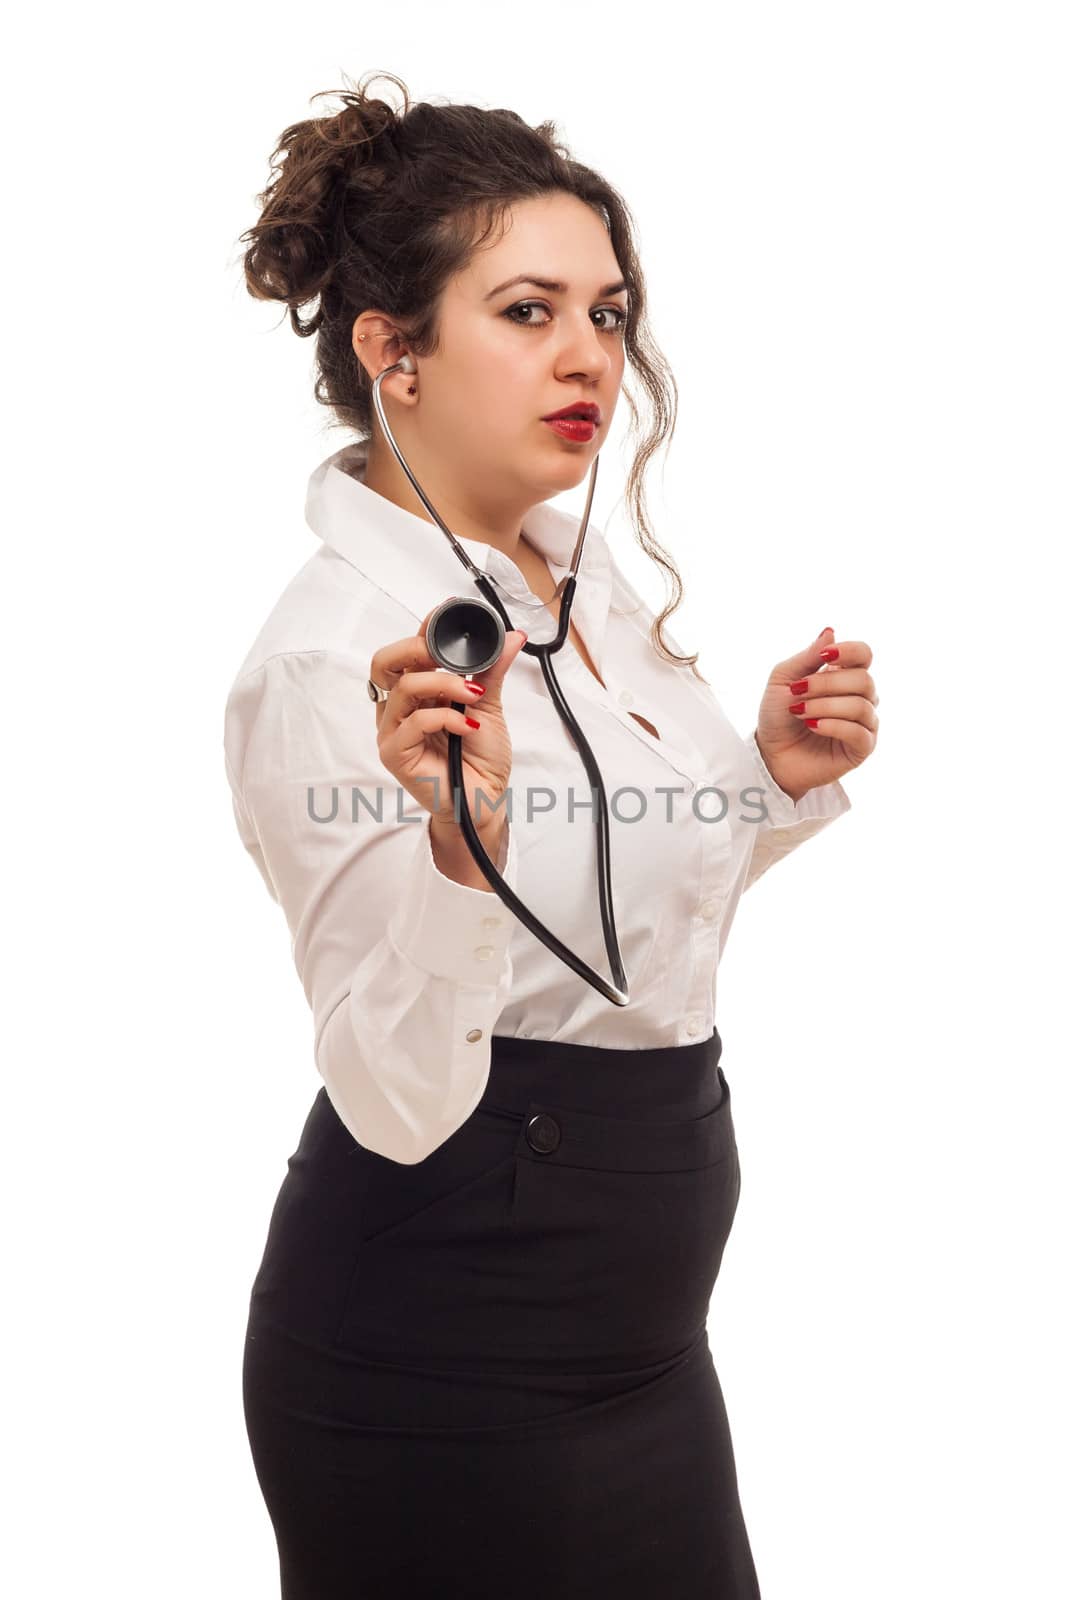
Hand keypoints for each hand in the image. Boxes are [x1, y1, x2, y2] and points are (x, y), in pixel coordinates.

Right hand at [370, 607, 527, 830]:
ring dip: (444, 684)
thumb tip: (510, 636)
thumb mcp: (487, 706)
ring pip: (404, 688)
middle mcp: (398, 709)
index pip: (407, 653)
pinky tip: (467, 725)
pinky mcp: (394, 754)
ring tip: (474, 696)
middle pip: (384, 662)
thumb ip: (491, 671)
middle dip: (415, 648)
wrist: (485, 802)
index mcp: (416, 694)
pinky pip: (414, 723)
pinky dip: (446, 717)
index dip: (421, 630)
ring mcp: (392, 731)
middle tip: (446, 655)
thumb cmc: (480, 760)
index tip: (445, 611)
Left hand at [753, 626, 878, 801]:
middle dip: (826, 684)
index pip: (864, 654)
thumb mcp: (783, 679)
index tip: (825, 657)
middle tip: (797, 692)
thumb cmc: (778, 715)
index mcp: (844, 675)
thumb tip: (830, 631)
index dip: (849, 651)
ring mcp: (864, 723)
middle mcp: (860, 697)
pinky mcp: (862, 748)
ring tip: (799, 712)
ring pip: (861, 705)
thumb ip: (807, 656)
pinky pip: (859, 731)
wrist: (770, 754)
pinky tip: (812, 726)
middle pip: (863, 679)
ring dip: (824, 706)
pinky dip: (833, 725)